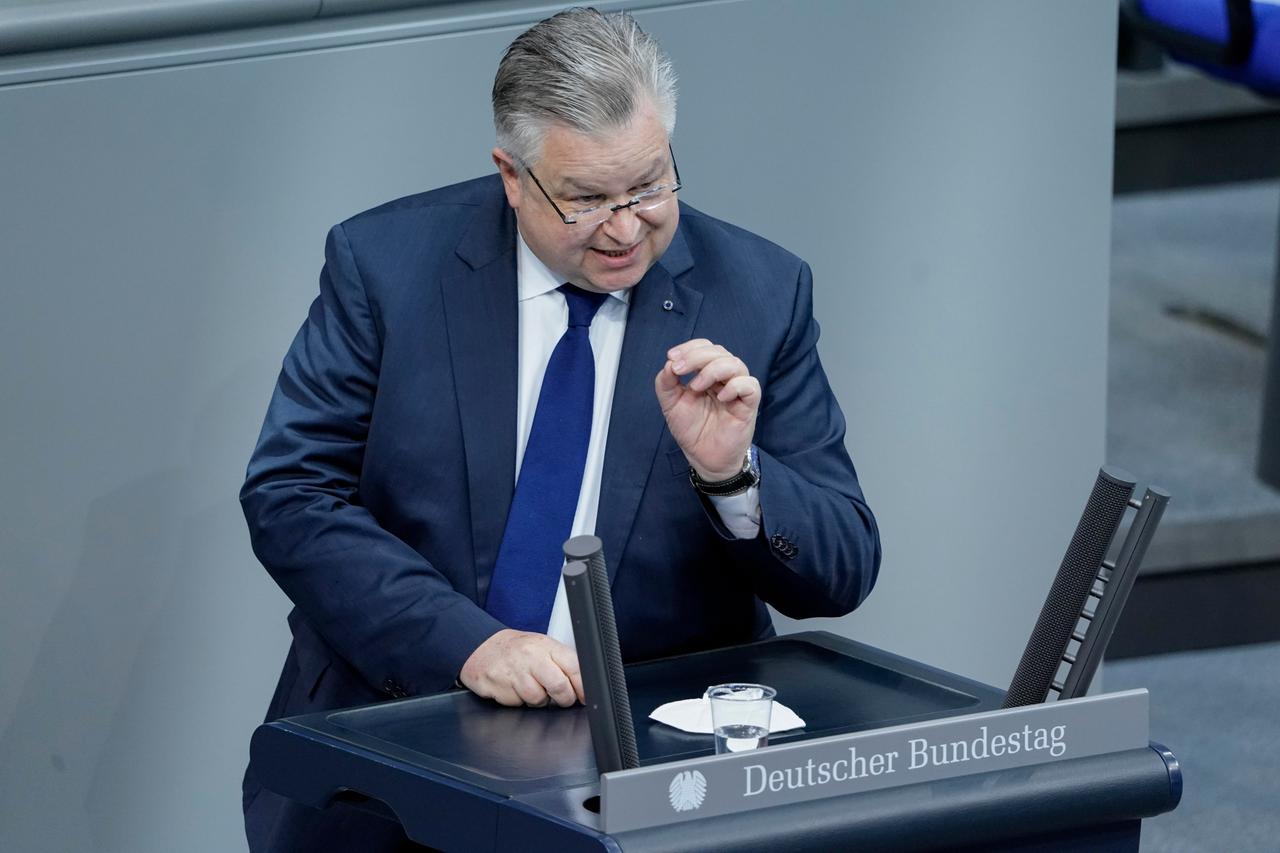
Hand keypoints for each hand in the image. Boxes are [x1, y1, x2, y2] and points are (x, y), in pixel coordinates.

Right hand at [459, 629, 583, 707]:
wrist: (481, 648)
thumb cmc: (517, 651)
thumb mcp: (542, 648)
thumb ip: (561, 662)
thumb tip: (584, 683)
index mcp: (546, 646)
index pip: (574, 666)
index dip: (583, 686)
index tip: (585, 697)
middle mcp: (531, 656)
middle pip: (560, 686)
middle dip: (565, 699)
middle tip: (562, 699)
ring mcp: (515, 671)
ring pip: (539, 699)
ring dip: (539, 700)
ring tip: (532, 688)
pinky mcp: (500, 685)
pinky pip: (519, 703)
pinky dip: (520, 701)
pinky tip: (515, 689)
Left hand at [654, 338, 759, 479]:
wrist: (704, 458)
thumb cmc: (691, 430)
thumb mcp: (671, 404)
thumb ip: (666, 383)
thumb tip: (669, 363)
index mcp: (707, 373)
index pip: (705, 347)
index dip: (690, 348)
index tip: (672, 357)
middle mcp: (724, 378)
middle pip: (719, 352)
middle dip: (696, 357)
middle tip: (679, 369)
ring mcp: (737, 390)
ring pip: (735, 364)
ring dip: (712, 369)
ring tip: (696, 386)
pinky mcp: (748, 404)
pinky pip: (750, 385)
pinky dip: (734, 386)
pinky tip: (720, 397)